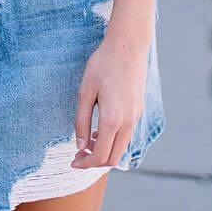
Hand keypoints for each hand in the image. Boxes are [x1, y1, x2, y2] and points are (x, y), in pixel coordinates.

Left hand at [71, 36, 148, 168]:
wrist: (127, 47)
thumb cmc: (103, 65)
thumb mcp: (85, 91)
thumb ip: (82, 121)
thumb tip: (80, 145)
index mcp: (113, 120)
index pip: (100, 156)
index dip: (85, 164)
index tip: (73, 162)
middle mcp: (128, 123)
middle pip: (113, 158)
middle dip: (95, 162)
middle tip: (78, 155)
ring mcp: (136, 117)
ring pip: (122, 148)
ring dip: (105, 151)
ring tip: (87, 142)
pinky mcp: (138, 110)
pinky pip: (127, 135)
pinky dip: (114, 141)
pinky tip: (101, 130)